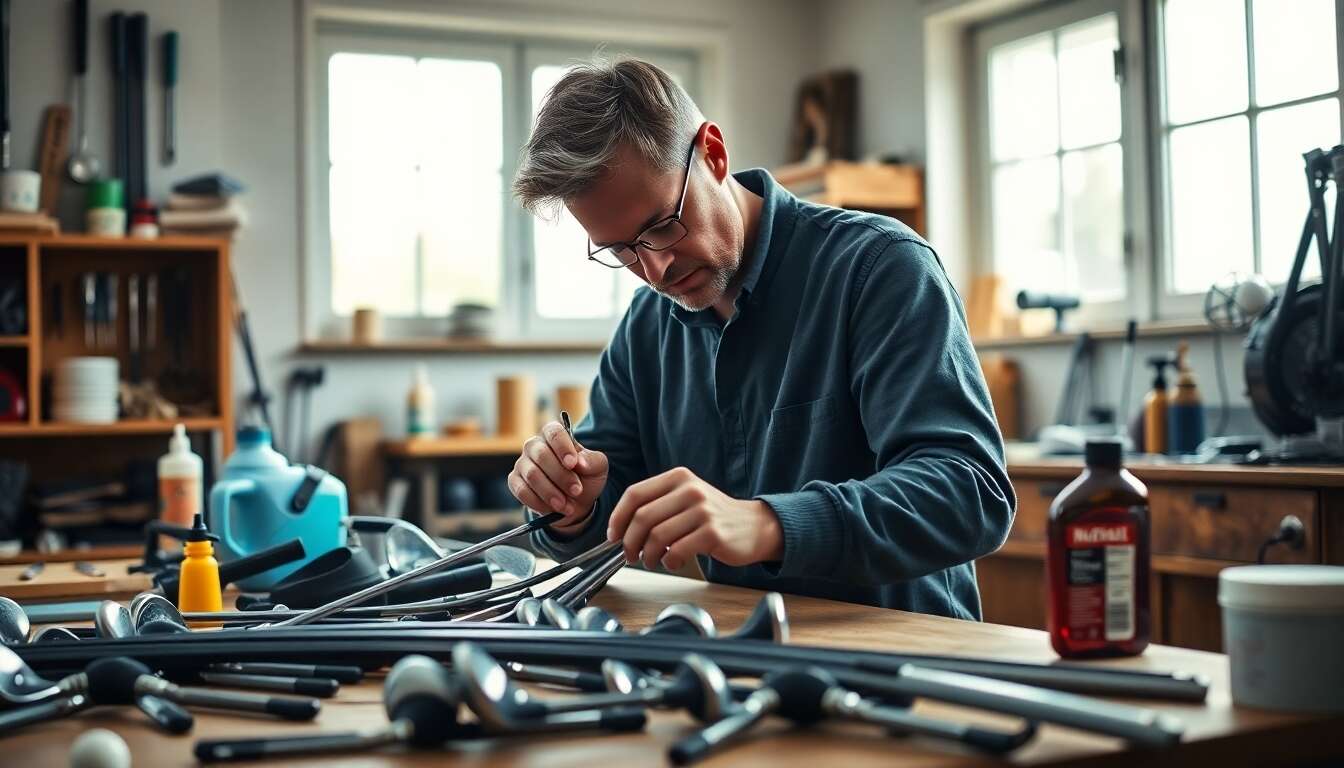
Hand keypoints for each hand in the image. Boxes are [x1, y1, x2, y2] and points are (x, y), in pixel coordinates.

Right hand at [508, 421, 608, 529]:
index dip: (562, 447)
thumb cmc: (585, 478)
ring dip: (551, 492)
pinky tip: (553, 509)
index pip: (554, 433)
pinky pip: (522, 491)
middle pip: (542, 455)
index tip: (572, 463)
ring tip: (567, 505)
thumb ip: (592, 461)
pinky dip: (538, 502)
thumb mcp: (597, 468)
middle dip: (561, 476)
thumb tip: (580, 462)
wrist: (575, 502)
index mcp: (555, 435)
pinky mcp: (515, 481)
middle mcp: (535, 445)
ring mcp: (522, 463)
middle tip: (576, 491)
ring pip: (532, 475)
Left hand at [606, 467, 783, 570]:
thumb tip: (620, 531)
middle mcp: (690, 490)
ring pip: (657, 536)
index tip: (613, 535)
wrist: (754, 526)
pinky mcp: (712, 533)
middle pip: (642, 517)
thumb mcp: (685, 499)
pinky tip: (672, 562)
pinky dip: (668, 562)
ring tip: (650, 562)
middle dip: (629, 541)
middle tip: (630, 555)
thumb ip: (656, 506)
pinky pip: (677, 551)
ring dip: (647, 555)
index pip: (635, 494)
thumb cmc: (712, 517)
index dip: (618, 517)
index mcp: (678, 478)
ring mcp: (702, 511)